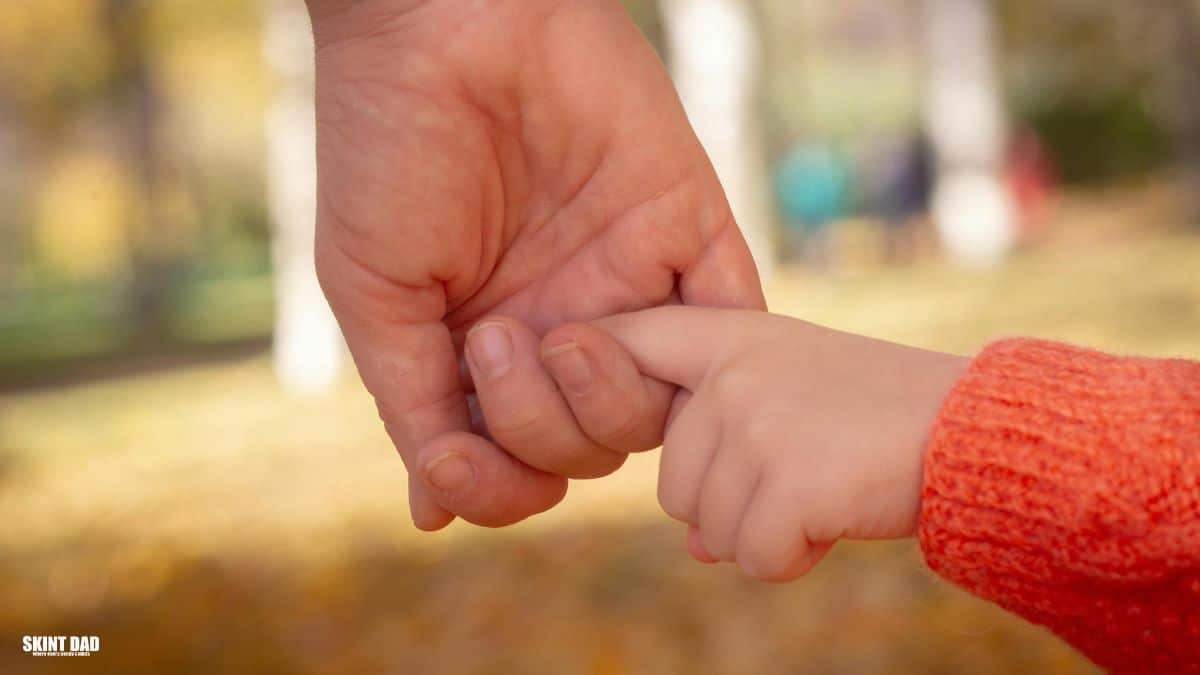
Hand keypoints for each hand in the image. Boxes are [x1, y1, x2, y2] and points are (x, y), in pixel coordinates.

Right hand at [306, 0, 764, 529]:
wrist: (446, 25)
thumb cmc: (389, 152)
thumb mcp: (375, 295)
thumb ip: (414, 406)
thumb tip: (432, 513)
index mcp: (490, 348)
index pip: (517, 462)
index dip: (496, 484)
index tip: (454, 458)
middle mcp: (564, 327)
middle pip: (587, 448)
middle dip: (538, 429)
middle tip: (493, 341)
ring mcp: (629, 285)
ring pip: (654, 411)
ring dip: (600, 400)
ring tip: (552, 333)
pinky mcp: (687, 232)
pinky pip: (729, 327)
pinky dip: (706, 360)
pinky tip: (635, 341)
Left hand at [538, 307, 966, 580]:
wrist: (969, 429)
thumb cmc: (881, 416)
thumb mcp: (796, 402)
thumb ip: (729, 448)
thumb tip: (696, 543)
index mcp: (730, 338)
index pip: (630, 340)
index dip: (589, 362)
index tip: (550, 356)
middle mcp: (730, 374)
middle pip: (673, 484)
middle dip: (732, 503)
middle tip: (806, 471)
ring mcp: (754, 423)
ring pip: (709, 527)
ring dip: (765, 532)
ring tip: (826, 487)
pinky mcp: (784, 479)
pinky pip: (751, 556)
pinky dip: (793, 558)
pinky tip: (836, 518)